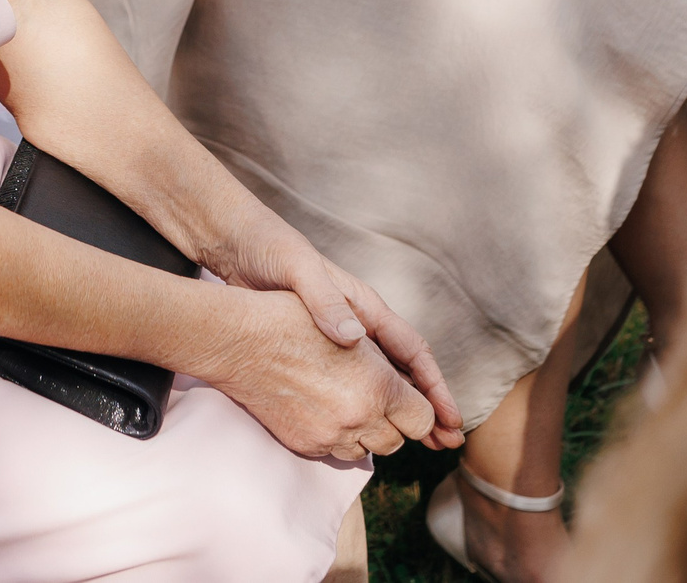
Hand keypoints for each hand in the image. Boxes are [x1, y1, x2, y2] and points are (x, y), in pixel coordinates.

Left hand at [194, 240, 460, 460]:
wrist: (236, 241)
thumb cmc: (270, 248)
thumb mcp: (298, 270)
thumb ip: (325, 301)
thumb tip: (355, 337)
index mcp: (364, 305)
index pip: (412, 350)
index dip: (434, 386)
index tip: (451, 418)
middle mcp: (358, 323)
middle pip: (404, 372)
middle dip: (428, 407)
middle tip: (447, 443)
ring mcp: (337, 337)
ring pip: (380, 381)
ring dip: (401, 412)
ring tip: (421, 444)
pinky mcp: (313, 349)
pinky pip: (350, 383)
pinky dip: (366, 407)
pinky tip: (363, 430)